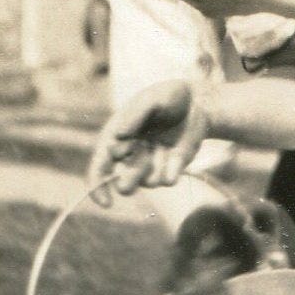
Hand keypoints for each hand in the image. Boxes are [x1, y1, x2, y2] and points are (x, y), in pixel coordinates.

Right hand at [89, 79, 208, 204]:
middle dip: (130, 180)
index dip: (99, 186)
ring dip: (156, 168)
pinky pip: (168, 180)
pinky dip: (172, 171)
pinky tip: (175, 154)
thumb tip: (119, 135)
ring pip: (149, 182)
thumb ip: (135, 114)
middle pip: (124, 184)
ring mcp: (152, 166)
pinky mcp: (171, 170)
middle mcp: (131, 157)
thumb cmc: (167, 98)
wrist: (195, 101)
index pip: (100, 168)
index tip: (109, 196)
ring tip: (163, 144)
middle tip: (141, 161)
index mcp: (116, 139)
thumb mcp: (152, 98)